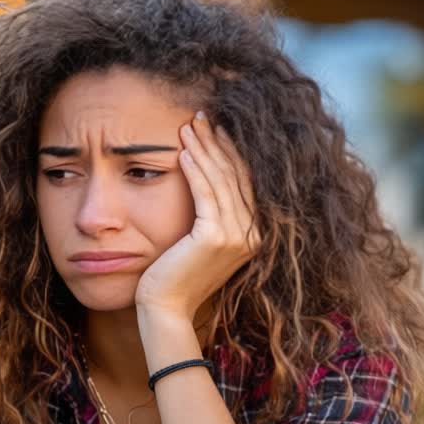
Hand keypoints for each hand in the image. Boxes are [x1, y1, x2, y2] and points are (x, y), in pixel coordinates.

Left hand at [134, 111, 260, 321]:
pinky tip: (183, 151)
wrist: (167, 307)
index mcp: (255, 234)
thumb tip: (208, 174)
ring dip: (204, 149)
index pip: (245, 182)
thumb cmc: (177, 274)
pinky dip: (194, 169)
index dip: (230, 151)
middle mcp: (254, 235)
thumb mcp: (203, 240)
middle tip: (201, 116)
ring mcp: (238, 236)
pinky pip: (205, 193)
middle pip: (236, 176)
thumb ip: (214, 215)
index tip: (215, 127)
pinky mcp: (216, 237)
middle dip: (217, 142)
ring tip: (189, 126)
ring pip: (220, 181)